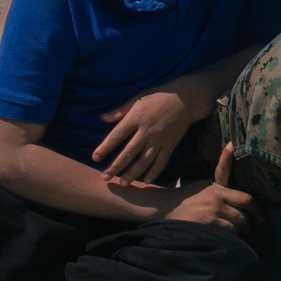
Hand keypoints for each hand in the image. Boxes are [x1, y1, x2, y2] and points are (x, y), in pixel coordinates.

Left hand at [93, 84, 207, 183]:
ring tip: (123, 183)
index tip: (95, 158)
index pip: (117, 135)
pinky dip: (154, 172)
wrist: (186, 98)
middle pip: (129, 152)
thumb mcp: (137, 98)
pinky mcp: (170, 144)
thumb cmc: (158, 96)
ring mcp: (159, 139)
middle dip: (116, 166)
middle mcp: (147, 130)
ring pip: (144, 160)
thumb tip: (102, 118)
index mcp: (136, 117)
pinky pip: (161, 161)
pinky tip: (146, 181)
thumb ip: (120, 110)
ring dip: (133, 173)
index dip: (105, 147)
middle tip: (105, 177)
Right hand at [161, 144, 256, 234]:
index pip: (245, 199)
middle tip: (249, 229)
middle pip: (242, 217)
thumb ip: (223, 169)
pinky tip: (227, 240)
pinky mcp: (204, 228)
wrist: (168, 207)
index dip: (256, 210)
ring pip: (234, 228)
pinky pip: (223, 236)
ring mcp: (210, 217)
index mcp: (219, 190)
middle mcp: (216, 203)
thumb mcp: (208, 181)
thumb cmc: (192, 194)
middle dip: (247, 225)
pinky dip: (228, 239)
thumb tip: (231, 145)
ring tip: (239, 234)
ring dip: (239, 234)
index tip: (261, 217)